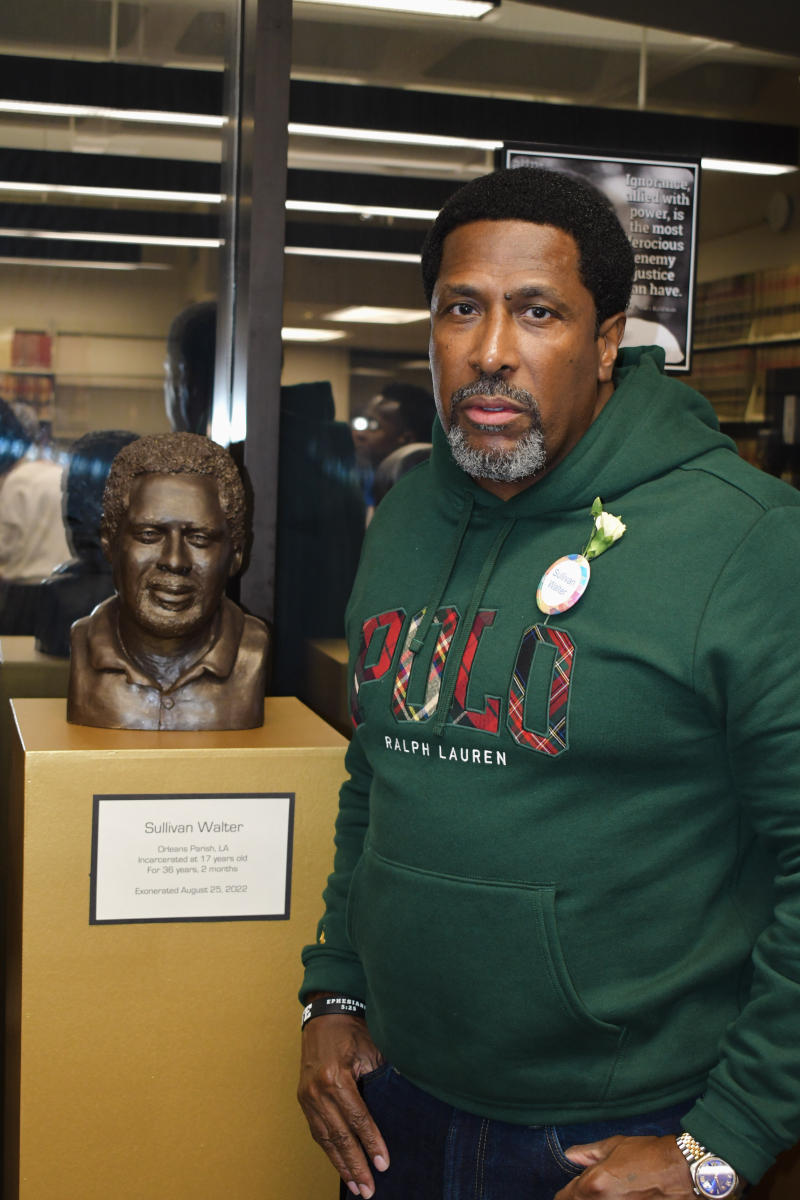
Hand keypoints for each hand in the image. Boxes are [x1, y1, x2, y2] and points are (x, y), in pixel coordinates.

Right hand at [297, 1011, 389, 1197]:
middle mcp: (318, 1090)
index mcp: (336, 1077)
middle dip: (355, 1165)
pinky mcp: (303, 1098)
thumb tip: (404, 1103)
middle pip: (339, 1136)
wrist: (325, 1015)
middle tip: (369, 1189)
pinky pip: (317, 1131)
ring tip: (356, 1187)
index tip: (384, 1164)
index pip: (358, 1119)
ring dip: (341, 1165)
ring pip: (325, 1139)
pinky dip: (329, 1151)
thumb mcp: (372, 1051)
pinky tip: (340, 1165)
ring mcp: (307, 1096)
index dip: (372, 1143)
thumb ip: (383, 1080)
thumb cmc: (352, 1031)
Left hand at [553, 1134, 695, 1197]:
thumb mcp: (615, 1146)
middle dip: (581, 1198)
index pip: (564, 1198)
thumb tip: (570, 1155)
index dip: (566, 1194)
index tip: (571, 1191)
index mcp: (594, 1185)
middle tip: (594, 1190)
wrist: (682, 1172)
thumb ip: (588, 1153)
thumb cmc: (649, 1156)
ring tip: (610, 1193)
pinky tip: (619, 1198)